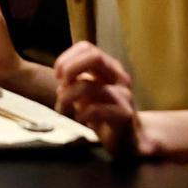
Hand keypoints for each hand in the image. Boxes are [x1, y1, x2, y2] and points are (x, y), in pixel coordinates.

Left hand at [54, 42, 148, 158]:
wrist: (130, 139)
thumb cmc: (104, 112)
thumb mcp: (86, 93)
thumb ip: (74, 81)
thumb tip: (60, 80)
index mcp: (109, 67)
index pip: (87, 47)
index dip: (67, 58)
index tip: (57, 75)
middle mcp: (119, 76)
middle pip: (94, 57)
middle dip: (70, 67)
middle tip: (60, 84)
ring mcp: (124, 95)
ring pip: (88, 86)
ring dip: (67, 97)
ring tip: (62, 109)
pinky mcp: (125, 114)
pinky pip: (94, 109)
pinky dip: (81, 114)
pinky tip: (80, 119)